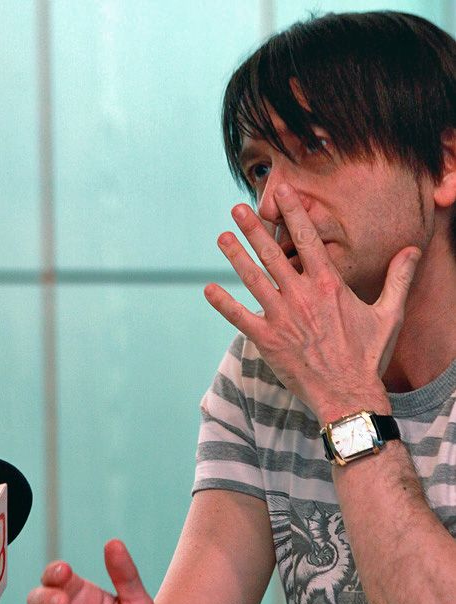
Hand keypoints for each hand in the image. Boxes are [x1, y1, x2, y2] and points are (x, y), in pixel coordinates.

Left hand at [204, 183, 420, 423]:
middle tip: (238, 209)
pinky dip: (222, 303)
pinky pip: (239, 317)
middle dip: (254, 228)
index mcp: (328, 284)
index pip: (307, 238)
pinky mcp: (267, 340)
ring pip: (253, 278)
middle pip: (272, 254)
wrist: (348, 394)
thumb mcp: (389, 314)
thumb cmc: (368, 356)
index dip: (292, 212)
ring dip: (236, 255)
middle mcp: (301, 295)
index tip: (280, 192)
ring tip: (222, 237)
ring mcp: (281, 317)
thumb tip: (412, 249)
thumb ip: (398, 279)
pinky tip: (208, 289)